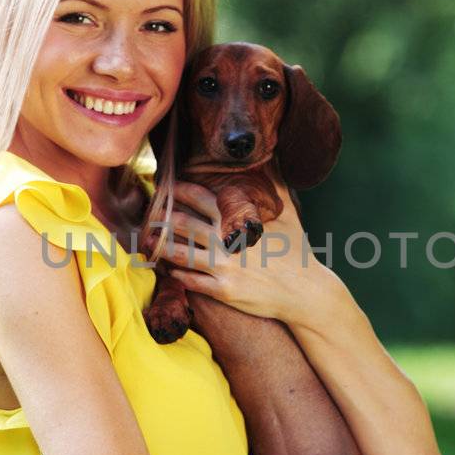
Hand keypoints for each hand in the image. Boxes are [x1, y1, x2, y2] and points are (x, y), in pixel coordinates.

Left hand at [148, 181, 338, 326]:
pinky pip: (192, 281)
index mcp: (239, 221)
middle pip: (184, 225)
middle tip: (149, 216)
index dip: (181, 192)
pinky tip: (168, 269)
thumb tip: (274, 163)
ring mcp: (225, 267)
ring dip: (162, 247)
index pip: (203, 199)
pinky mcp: (224, 291)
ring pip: (182, 254)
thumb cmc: (298, 253)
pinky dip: (177, 274)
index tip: (167, 188)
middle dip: (163, 219)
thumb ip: (275, 190)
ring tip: (149, 243)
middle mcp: (228, 242)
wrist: (306, 291)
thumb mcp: (289, 217)